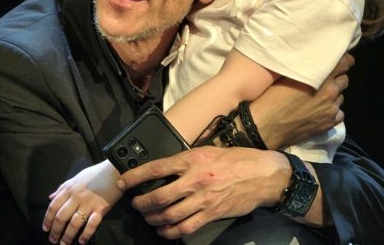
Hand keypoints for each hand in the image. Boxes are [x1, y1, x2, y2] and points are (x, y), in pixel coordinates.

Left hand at [43, 160, 122, 243]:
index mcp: (69, 189)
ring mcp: (89, 203)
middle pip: (61, 217)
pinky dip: (86, 234)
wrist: (115, 170)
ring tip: (64, 244)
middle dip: (55, 231)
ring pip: (74, 223)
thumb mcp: (76, 178)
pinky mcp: (101, 209)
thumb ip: (62, 188)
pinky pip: (91, 224)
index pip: (53, 206)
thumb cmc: (96, 173)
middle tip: (53, 240)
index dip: (47, 219)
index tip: (46, 229)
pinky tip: (82, 241)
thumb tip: (50, 197)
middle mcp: (76, 197)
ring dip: (67, 236)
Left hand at [116, 146, 286, 238]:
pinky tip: (164, 230)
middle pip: (158, 197)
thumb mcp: (206, 151)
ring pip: (169, 215)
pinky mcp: (211, 214)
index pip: (155, 169)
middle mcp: (194, 180)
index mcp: (191, 160)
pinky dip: (170, 232)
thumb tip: (162, 169)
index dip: (134, 177)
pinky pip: (185, 227)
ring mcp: (202, 199)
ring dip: (153, 218)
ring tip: (148, 216)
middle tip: (136, 204)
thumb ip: (184, 160)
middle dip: (141, 204)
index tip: (123, 182)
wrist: (260, 175)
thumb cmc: (234, 160)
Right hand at [251, 53, 350, 148]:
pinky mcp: (329, 124)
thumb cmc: (273, 96)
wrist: (268, 125)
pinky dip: (333, 110)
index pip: (345, 63)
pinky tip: (321, 111)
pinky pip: (339, 113)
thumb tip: (315, 62)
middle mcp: (331, 91)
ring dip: (334, 95)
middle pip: (344, 80)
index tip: (341, 61)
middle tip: (325, 80)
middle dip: (337, 79)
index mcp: (321, 76)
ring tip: (320, 97)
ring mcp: (331, 109)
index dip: (345, 61)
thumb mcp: (289, 74)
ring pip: (341, 97)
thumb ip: (307, 68)